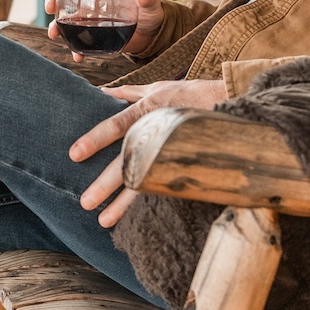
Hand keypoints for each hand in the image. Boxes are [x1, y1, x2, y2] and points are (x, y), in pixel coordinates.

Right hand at [44, 0, 165, 58]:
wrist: (152, 35)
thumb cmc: (150, 13)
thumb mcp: (150, 4)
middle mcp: (91, 4)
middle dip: (52, 1)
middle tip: (50, 7)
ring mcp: (90, 23)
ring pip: (66, 22)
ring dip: (56, 27)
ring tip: (54, 34)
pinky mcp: (93, 39)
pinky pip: (79, 44)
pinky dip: (76, 50)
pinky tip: (78, 56)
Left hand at [67, 77, 229, 227]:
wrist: (235, 101)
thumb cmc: (193, 94)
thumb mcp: (159, 88)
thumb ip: (130, 93)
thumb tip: (102, 92)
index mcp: (148, 111)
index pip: (117, 125)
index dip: (95, 139)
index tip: (74, 155)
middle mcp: (159, 132)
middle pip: (128, 161)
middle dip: (105, 184)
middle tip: (85, 203)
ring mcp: (175, 151)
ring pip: (146, 181)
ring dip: (123, 204)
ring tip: (104, 221)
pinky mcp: (188, 167)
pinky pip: (166, 188)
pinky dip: (150, 204)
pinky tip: (136, 221)